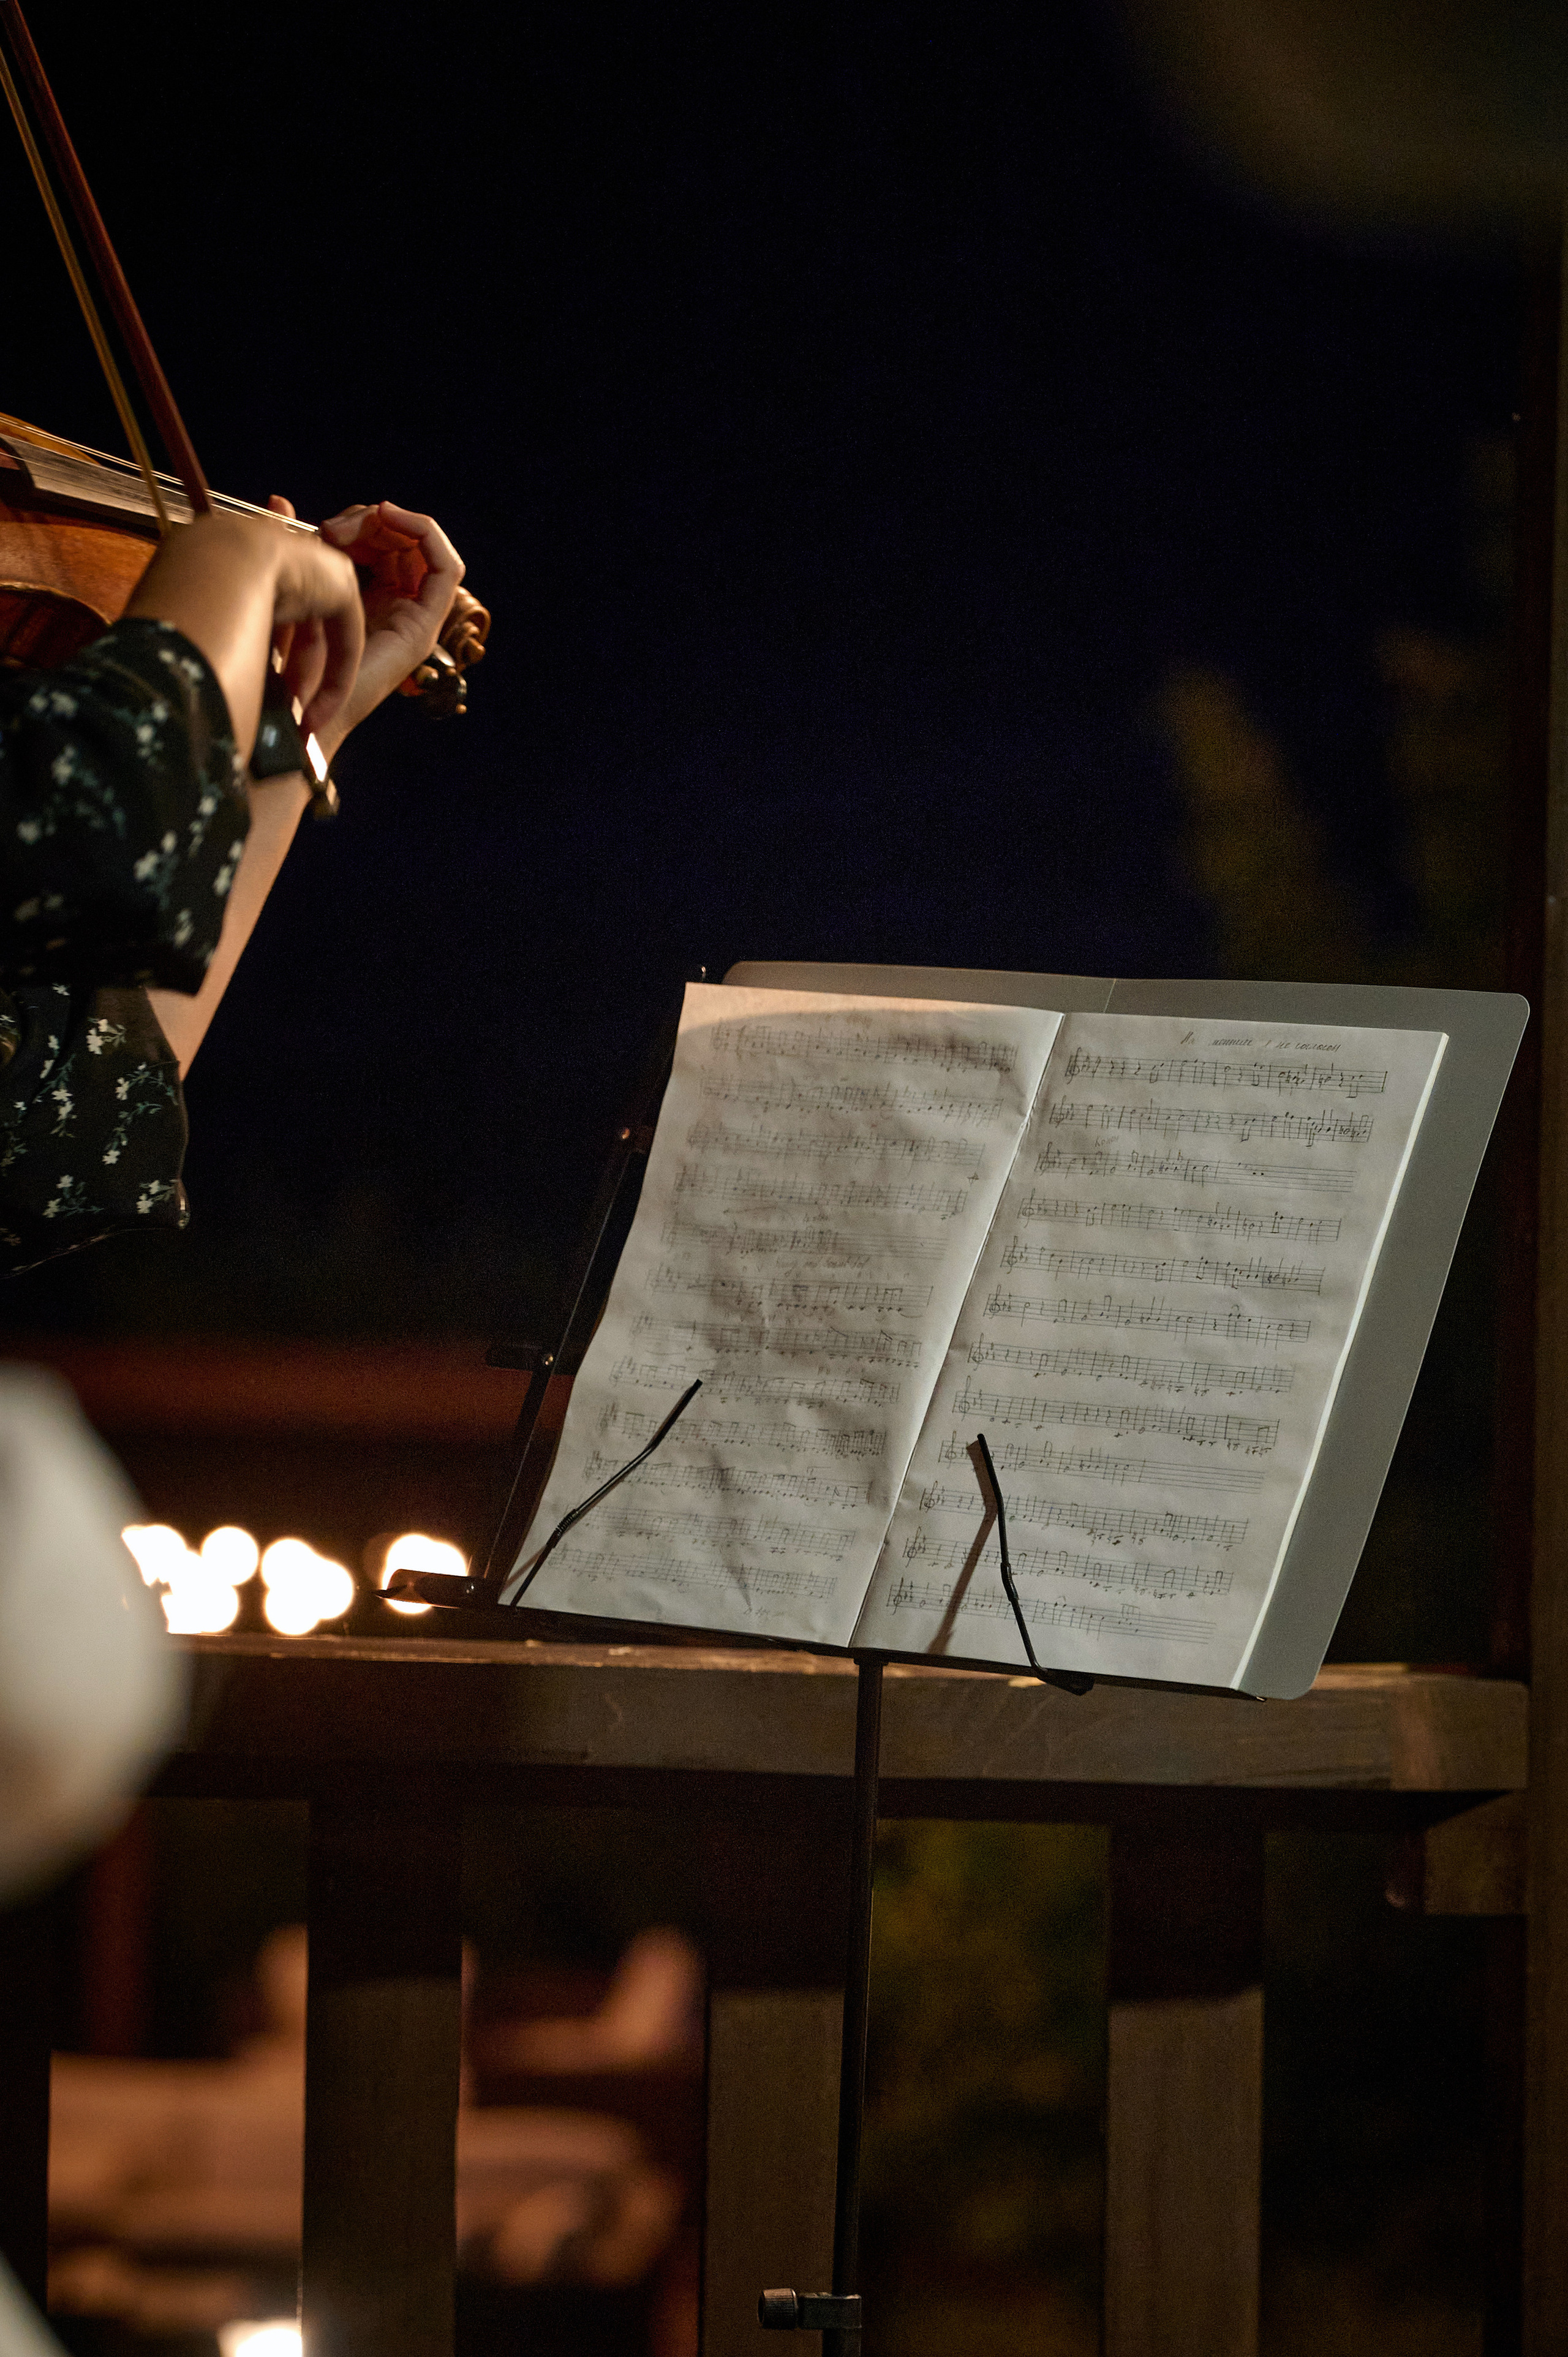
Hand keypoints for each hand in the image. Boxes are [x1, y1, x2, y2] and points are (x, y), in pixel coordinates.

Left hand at [269, 497, 464, 756]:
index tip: (330, 526)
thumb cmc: (289, 656)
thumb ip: (293, 542)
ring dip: (391, 524)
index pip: (387, 543)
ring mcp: (414, 618)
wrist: (297, 706)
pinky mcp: (424, 626)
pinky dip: (424, 533)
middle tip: (334, 529)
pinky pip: (447, 568)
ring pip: (423, 548)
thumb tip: (279, 500)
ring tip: (347, 533)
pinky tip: (390, 520)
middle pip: (405, 542)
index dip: (364, 522)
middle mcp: (397, 607)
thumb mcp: (291, 579)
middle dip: (373, 521)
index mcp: (372, 598)